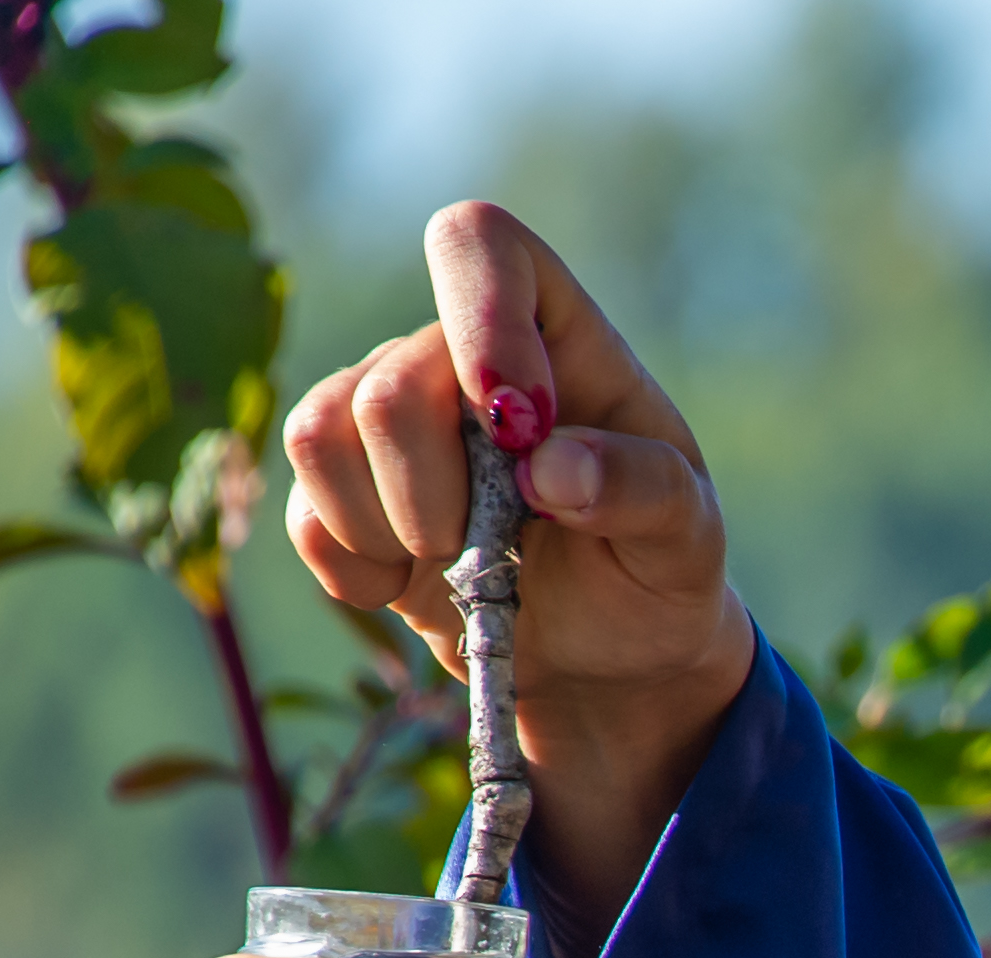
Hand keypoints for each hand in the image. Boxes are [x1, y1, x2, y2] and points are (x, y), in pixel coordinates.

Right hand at [279, 202, 759, 927]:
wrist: (620, 682)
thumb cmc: (669, 590)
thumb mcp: (687, 545)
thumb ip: (636, 492)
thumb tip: (549, 462)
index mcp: (556, 336)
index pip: (480, 243)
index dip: (476, 308)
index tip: (514, 413)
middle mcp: (461, 363)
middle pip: (382, 366)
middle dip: (436, 477)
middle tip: (497, 556)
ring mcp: (391, 430)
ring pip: (320, 434)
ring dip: (390, 528)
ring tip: (466, 585)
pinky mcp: (345, 506)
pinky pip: (302, 516)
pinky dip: (355, 571)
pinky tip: (419, 606)